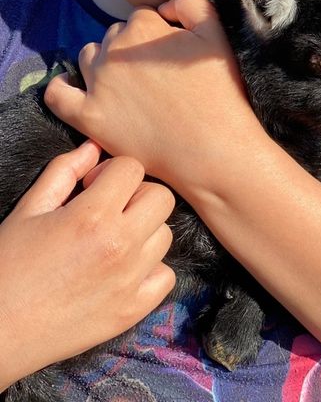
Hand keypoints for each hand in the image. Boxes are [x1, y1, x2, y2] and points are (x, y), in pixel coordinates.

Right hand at [0, 141, 175, 388]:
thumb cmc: (7, 267)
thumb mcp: (29, 209)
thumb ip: (64, 171)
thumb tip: (93, 147)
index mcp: (92, 216)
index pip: (133, 168)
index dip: (111, 171)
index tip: (91, 186)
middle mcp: (120, 245)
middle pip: (161, 198)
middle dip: (136, 195)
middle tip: (108, 209)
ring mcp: (130, 280)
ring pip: (165, 235)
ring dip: (144, 231)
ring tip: (111, 240)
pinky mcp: (133, 311)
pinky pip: (166, 276)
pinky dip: (151, 270)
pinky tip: (122, 270)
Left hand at [44, 0, 263, 191]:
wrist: (214, 150)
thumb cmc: (220, 94)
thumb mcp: (216, 35)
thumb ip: (191, 3)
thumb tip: (167, 4)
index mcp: (143, 26)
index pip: (141, 18)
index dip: (158, 35)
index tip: (171, 56)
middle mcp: (115, 50)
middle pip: (115, 36)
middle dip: (132, 49)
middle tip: (156, 76)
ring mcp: (98, 84)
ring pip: (90, 57)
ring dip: (105, 65)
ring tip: (131, 86)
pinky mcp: (89, 117)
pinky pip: (58, 96)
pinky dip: (62, 88)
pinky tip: (76, 88)